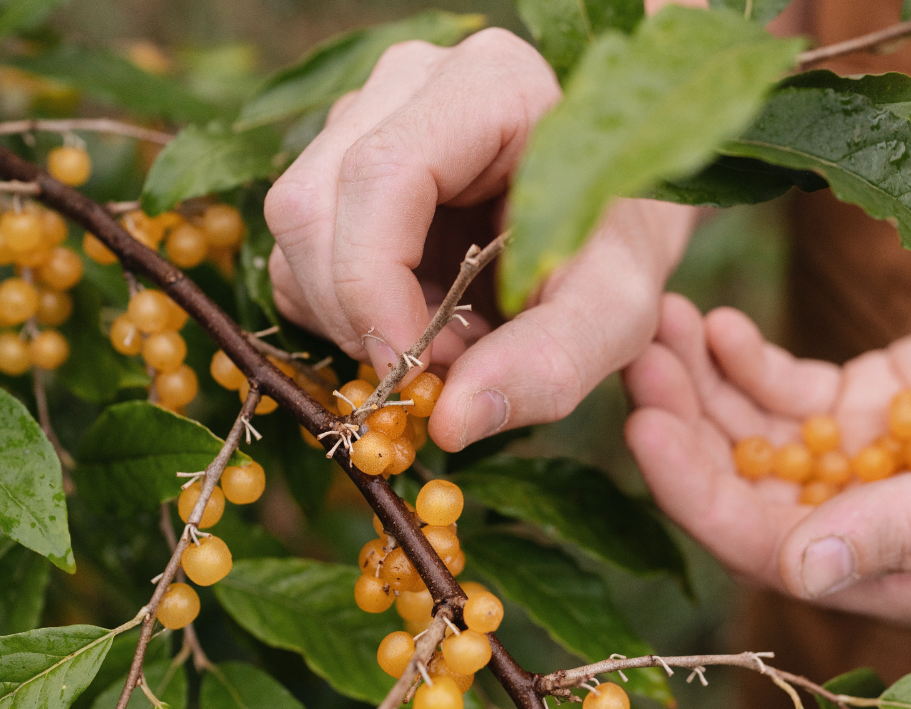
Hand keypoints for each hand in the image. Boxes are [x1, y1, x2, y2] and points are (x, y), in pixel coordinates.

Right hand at [265, 28, 694, 450]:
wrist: (608, 214)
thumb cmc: (616, 248)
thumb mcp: (614, 310)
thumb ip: (550, 363)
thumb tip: (449, 423)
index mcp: (487, 87)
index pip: (379, 177)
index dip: (373, 289)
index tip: (411, 375)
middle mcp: (409, 84)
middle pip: (311, 205)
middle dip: (360, 317)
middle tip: (439, 370)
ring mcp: (365, 117)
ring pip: (294, 234)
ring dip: (352, 321)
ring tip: (443, 343)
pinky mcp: (341, 167)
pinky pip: (300, 256)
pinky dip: (343, 316)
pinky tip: (414, 324)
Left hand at [624, 294, 910, 628]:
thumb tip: (800, 570)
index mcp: (885, 571)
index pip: (762, 545)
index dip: (696, 493)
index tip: (644, 427)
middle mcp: (854, 525)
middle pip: (739, 485)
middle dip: (682, 425)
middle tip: (635, 356)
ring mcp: (852, 462)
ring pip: (750, 433)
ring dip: (698, 384)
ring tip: (661, 324)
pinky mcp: (862, 405)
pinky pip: (786, 390)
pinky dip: (746, 361)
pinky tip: (715, 327)